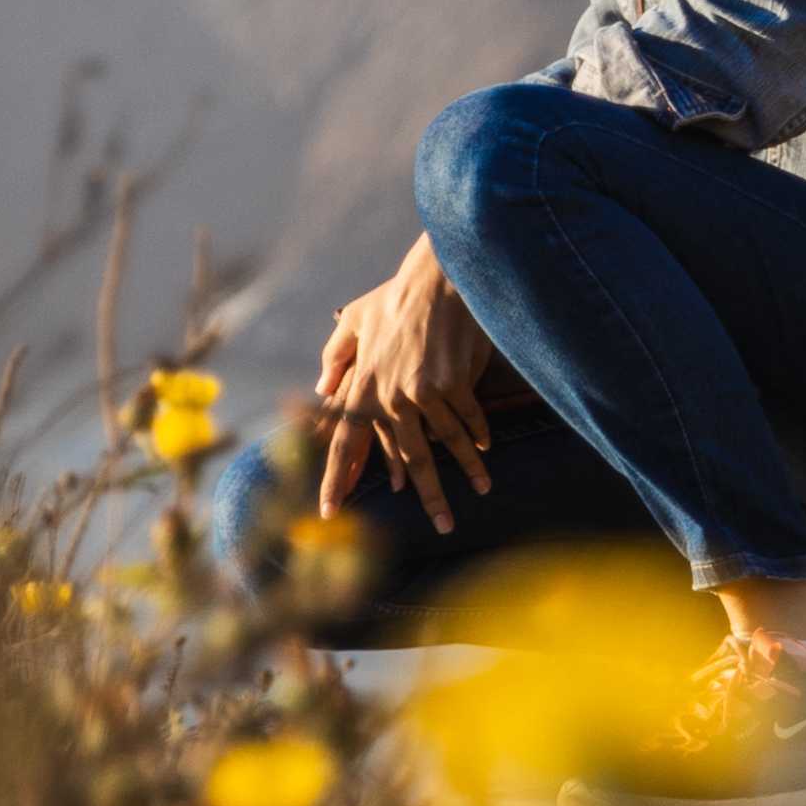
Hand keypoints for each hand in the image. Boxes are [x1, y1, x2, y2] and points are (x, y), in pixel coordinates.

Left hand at [317, 235, 495, 531]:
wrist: (439, 279)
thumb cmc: (397, 297)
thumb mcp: (355, 321)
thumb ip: (335, 357)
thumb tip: (321, 389)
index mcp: (363, 386)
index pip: (344, 443)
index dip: (336, 479)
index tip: (330, 513)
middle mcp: (391, 396)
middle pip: (409, 458)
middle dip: (427, 496)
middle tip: (442, 526)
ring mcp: (424, 392)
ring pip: (446, 444)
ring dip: (464, 472)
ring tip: (481, 492)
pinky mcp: (454, 383)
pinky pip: (468, 420)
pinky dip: (478, 436)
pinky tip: (485, 451)